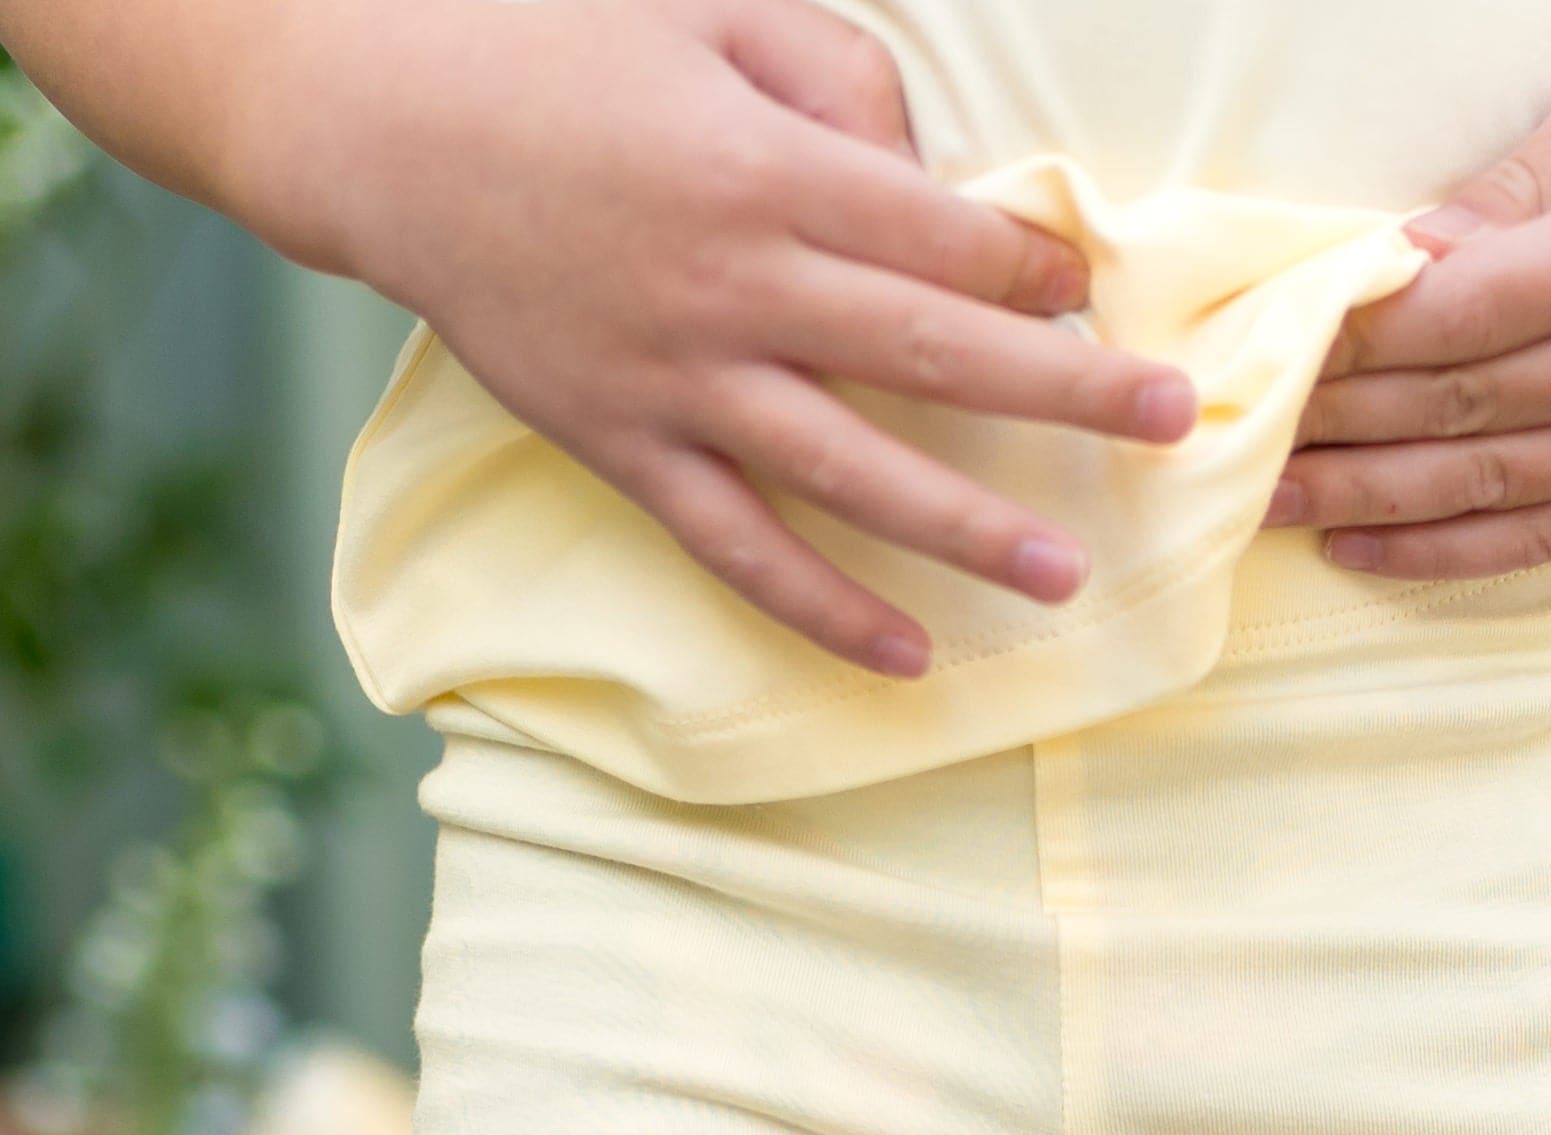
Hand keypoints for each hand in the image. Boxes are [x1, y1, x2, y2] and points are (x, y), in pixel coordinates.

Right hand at [243, 0, 1201, 671]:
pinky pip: (739, 547)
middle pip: (930, 349)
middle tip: (1168, 427)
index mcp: (765, 165)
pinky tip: (907, 654)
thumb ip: (834, 78)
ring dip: (963, 527)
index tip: (1087, 289)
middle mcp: (734, 282)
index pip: (939, 231)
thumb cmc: (555, 49)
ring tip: (1062, 577)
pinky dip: (822, 608)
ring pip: (850, 470)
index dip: (1031, 262)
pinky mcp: (625, 446)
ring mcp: (679, 379)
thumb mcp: (706, 12)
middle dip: (1062, 391)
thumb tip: (929, 176)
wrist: (381, 119)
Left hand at [1266, 14, 1550, 579]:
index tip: (1270, 342)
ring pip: (1482, 485)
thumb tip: (1395, 262)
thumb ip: (1505, 197)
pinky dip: (1440, 552)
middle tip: (1229, 432)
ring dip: (1362, 498)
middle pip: (1459, 406)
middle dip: (1335, 422)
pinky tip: (1356, 550)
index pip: (1462, 316)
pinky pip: (1536, 538)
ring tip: (1263, 503)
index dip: (1357, 336)